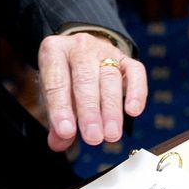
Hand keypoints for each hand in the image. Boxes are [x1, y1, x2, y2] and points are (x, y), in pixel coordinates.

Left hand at [38, 31, 146, 151]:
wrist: (81, 53)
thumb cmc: (64, 78)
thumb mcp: (52, 95)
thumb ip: (54, 119)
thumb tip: (58, 142)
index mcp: (53, 51)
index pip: (56, 81)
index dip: (61, 108)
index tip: (66, 132)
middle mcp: (79, 46)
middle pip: (85, 78)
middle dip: (90, 111)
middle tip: (93, 137)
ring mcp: (104, 50)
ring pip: (110, 78)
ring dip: (111, 109)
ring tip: (111, 134)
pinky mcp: (126, 57)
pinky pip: (135, 72)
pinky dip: (137, 92)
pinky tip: (133, 112)